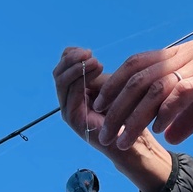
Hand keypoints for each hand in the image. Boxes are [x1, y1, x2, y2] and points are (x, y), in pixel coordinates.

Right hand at [52, 45, 173, 191]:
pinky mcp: (74, 120)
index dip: (71, 55)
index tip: (88, 50)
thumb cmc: (126, 113)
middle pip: (58, 73)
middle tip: (90, 53)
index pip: (62, 68)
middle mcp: (68, 102)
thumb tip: (86, 54)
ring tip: (95, 62)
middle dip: (72, 59)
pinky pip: (71, 94)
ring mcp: (69, 112)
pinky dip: (80, 80)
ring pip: (61, 82)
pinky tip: (95, 72)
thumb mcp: (110, 87)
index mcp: (74, 93)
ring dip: (77, 68)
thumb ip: (95, 74)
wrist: (134, 141)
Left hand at [92, 10, 192, 148]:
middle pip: (137, 77)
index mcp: (184, 55)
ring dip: (133, 116)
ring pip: (154, 86)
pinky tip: (158, 130)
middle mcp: (187, 55)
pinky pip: (184, 91)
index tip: (99, 111)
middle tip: (99, 131)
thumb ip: (191, 113)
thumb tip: (168, 135)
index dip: (114, 87)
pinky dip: (167, 111)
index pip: (137, 66)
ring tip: (120, 139)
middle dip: (114, 107)